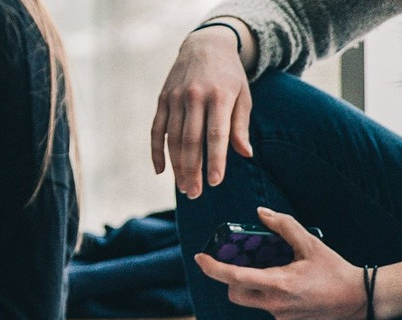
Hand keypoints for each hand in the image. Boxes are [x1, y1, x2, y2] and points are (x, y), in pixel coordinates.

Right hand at [151, 22, 254, 198]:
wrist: (205, 44)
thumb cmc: (230, 75)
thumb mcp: (243, 96)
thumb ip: (240, 125)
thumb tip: (245, 153)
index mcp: (219, 96)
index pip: (216, 133)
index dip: (215, 159)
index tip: (216, 182)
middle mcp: (195, 96)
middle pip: (191, 140)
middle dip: (192, 170)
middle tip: (195, 193)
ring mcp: (175, 98)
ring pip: (173, 138)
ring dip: (177, 166)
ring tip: (183, 187)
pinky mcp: (163, 99)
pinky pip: (156, 129)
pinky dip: (157, 151)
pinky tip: (161, 171)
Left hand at [194, 208, 364, 319]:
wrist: (362, 301)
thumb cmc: (337, 271)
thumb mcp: (311, 244)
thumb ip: (284, 227)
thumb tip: (261, 213)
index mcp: (278, 284)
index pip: (234, 278)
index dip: (212, 268)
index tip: (200, 258)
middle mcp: (275, 305)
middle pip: (236, 294)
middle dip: (233, 280)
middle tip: (245, 264)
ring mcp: (282, 318)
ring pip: (255, 302)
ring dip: (257, 287)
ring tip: (281, 273)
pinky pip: (272, 310)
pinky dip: (274, 297)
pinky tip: (296, 288)